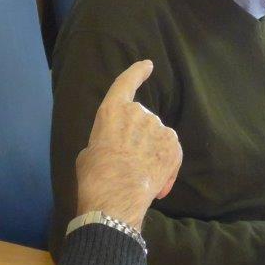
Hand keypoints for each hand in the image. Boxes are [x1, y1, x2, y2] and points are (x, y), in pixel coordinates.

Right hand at [76, 61, 181, 230]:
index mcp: (112, 110)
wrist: (116, 199)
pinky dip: (165, 167)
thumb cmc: (94, 176)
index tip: (147, 65)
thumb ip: (105, 139)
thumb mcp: (89, 151)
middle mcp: (139, 113)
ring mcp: (160, 128)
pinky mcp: (174, 147)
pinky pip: (171, 153)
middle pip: (141, 119)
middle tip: (127, 161)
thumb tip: (113, 146)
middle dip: (137, 137)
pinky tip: (156, 187)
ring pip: (157, 136)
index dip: (137, 72)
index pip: (126, 83)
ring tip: (139, 177)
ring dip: (151, 152)